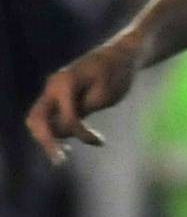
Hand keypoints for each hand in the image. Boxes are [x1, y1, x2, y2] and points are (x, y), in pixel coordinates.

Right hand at [24, 38, 140, 166]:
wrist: (120, 55)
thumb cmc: (117, 73)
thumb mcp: (106, 94)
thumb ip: (84, 110)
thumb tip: (61, 130)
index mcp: (65, 83)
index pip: (65, 118)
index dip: (80, 134)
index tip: (100, 142)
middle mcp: (52, 86)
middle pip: (36, 119)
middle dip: (46, 142)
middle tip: (61, 161)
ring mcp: (52, 90)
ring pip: (38, 119)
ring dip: (48, 137)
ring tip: (64, 155)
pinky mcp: (57, 96)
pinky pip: (47, 116)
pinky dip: (53, 130)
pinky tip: (66, 143)